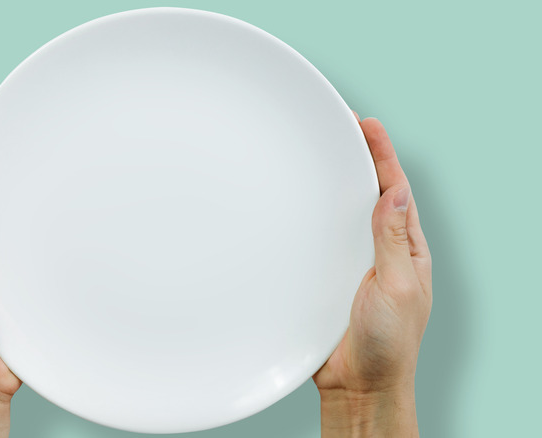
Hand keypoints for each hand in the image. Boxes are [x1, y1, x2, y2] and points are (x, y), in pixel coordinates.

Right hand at [313, 114, 431, 436]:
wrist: (357, 385)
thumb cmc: (387, 344)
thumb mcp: (397, 287)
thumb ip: (392, 241)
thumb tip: (395, 193)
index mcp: (404, 250)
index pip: (394, 191)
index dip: (382, 156)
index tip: (366, 125)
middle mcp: (377, 251)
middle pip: (366, 195)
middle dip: (355, 161)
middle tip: (337, 128)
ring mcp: (349, 265)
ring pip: (338, 217)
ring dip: (328, 187)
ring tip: (313, 155)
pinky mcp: (323, 280)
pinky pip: (314, 244)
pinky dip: (304, 223)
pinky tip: (290, 209)